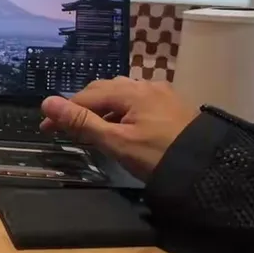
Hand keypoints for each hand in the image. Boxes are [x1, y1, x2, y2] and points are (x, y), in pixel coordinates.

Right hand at [40, 77, 199, 180]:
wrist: (207, 167)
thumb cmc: (158, 156)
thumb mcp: (116, 142)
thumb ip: (81, 122)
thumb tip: (47, 102)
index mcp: (129, 91)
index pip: (86, 97)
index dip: (63, 112)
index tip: (46, 128)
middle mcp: (145, 85)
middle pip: (104, 90)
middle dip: (83, 106)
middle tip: (67, 128)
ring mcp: (161, 93)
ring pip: (122, 94)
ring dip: (103, 107)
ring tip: (93, 127)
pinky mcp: (171, 105)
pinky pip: (138, 101)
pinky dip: (122, 110)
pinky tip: (122, 126)